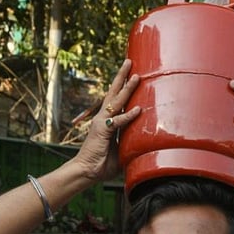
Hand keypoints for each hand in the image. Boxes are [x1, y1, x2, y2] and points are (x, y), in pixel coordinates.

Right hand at [74, 59, 141, 182]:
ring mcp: (101, 122)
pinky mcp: (102, 130)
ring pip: (116, 101)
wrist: (86, 172)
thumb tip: (147, 145)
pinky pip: (118, 122)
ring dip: (127, 88)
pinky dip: (128, 116)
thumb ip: (131, 143)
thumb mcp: (122, 150)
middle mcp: (103, 117)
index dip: (124, 87)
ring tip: (136, 75)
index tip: (131, 74)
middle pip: (114, 92)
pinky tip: (138, 109)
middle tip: (130, 62)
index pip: (117, 100)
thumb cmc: (102, 163)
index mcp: (107, 121)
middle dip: (122, 77)